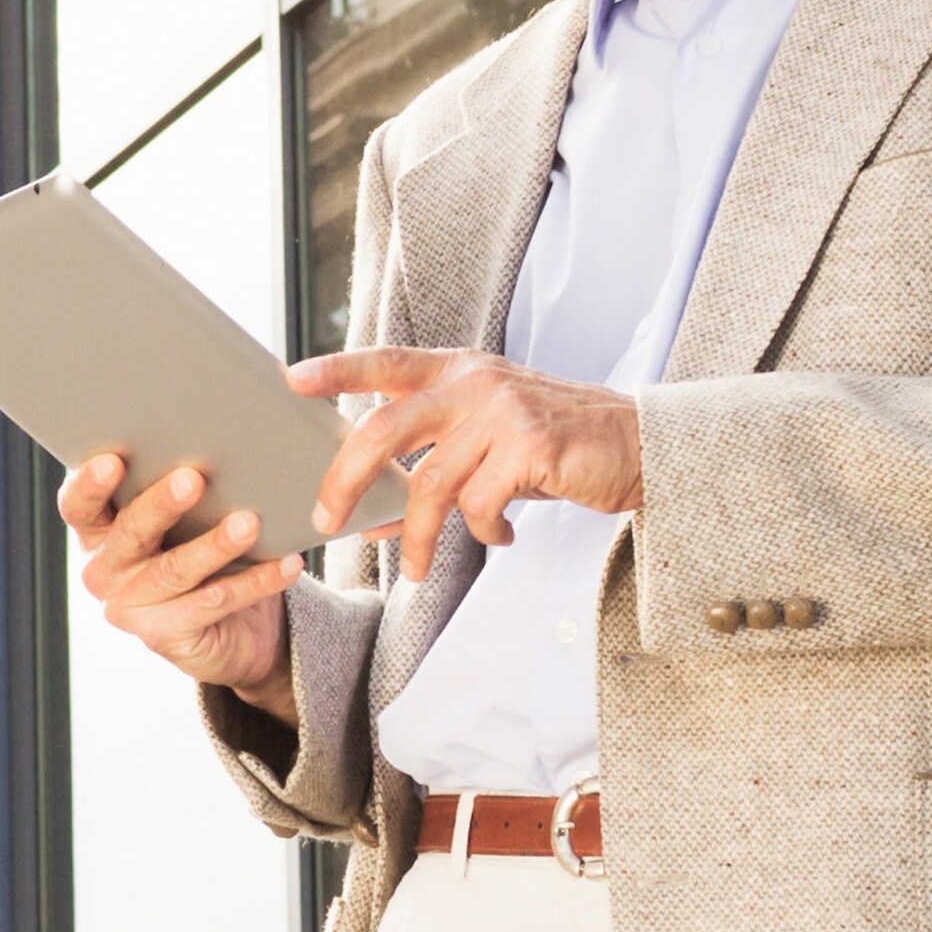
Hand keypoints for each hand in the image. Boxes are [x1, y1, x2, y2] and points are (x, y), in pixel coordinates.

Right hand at [56, 453, 299, 713]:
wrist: (231, 630)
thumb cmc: (200, 547)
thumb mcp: (184, 517)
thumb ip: (179, 487)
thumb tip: (216, 439)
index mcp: (97, 531)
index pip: (78, 505)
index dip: (90, 485)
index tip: (113, 461)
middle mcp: (104, 570)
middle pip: (129, 534)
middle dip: (160, 505)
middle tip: (193, 479)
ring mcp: (129, 607)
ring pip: (174, 570)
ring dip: (215, 545)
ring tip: (249, 523)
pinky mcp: (164, 635)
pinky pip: (213, 603)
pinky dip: (254, 582)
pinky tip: (285, 563)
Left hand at [291, 348, 643, 584]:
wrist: (642, 445)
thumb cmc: (558, 444)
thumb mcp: (491, 434)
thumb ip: (435, 457)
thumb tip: (371, 511)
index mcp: (460, 371)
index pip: (386, 362)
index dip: (336, 370)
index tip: (290, 379)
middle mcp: (476, 382)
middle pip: (383, 430)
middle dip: (344, 481)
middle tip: (327, 522)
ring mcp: (503, 412)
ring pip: (429, 485)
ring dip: (414, 537)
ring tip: (413, 570)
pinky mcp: (531, 448)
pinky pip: (479, 506)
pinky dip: (482, 533)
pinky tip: (500, 537)